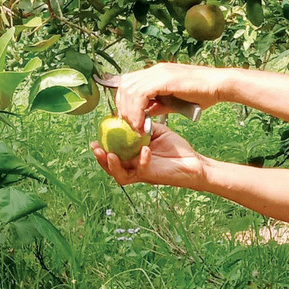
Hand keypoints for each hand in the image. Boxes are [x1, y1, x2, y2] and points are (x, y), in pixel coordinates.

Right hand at [90, 121, 204, 188]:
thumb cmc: (176, 149)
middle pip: (111, 167)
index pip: (113, 154)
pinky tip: (144, 150)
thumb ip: (144, 126)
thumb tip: (134, 113)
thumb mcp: (156, 132)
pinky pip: (142, 169)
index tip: (94, 139)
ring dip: (112, 166)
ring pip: (120, 175)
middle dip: (101, 159)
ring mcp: (142, 172)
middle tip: (96, 148)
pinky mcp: (152, 175)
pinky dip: (141, 160)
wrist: (193, 161)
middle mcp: (134, 166)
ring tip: (109, 155)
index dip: (102, 148)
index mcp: (133, 156)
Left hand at [110, 62, 224, 132]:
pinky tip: (142, 123)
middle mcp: (155, 70)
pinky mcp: (164, 79)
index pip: (129, 82)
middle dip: (122, 106)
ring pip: (129, 89)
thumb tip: (144, 113)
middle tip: (129, 124)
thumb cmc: (202, 93)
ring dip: (128, 110)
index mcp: (157, 73)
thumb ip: (159, 105)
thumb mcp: (175, 101)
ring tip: (136, 127)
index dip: (124, 101)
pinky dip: (137, 110)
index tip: (129, 119)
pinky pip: (140, 94)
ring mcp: (159, 72)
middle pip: (124, 84)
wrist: (219, 85)